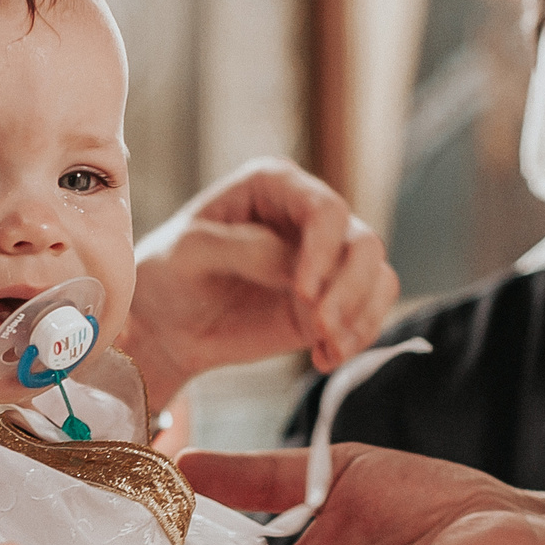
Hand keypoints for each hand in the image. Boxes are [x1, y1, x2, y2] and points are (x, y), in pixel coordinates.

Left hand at [124, 159, 397, 398]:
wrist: (167, 324)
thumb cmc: (169, 274)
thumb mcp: (187, 252)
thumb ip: (239, 249)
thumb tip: (292, 265)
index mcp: (274, 186)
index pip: (325, 208)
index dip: (324, 249)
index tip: (302, 291)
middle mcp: (308, 217)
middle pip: (363, 243)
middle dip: (349, 290)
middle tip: (319, 327)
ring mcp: (325, 260)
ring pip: (377, 278)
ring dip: (359, 318)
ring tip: (326, 349)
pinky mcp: (332, 301)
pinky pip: (369, 314)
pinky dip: (356, 339)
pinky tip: (324, 358)